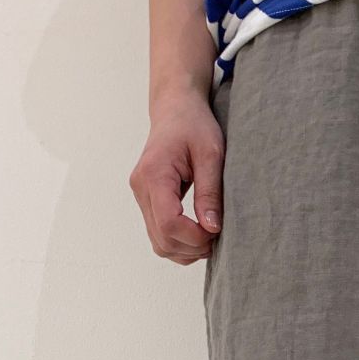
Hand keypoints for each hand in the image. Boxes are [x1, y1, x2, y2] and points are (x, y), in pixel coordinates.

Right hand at [129, 90, 223, 264]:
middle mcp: (141, 188)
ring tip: (209, 236)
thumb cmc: (194, 125)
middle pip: (162, 239)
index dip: (195, 237)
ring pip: (159, 243)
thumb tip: (212, 228)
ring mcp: (141, 196)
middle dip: (192, 247)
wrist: (175, 110)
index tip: (216, 231)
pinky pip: (159, 235)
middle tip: (217, 236)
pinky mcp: (147, 201)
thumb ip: (210, 191)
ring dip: (186, 249)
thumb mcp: (211, 154)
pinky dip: (179, 243)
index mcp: (154, 175)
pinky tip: (198, 233)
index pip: (169, 223)